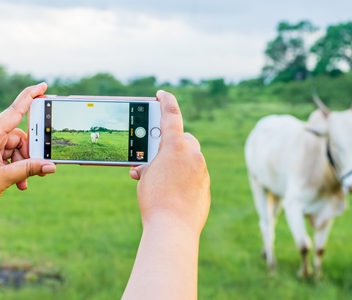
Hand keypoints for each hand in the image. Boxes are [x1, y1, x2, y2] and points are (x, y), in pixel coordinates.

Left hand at [0, 83, 55, 229]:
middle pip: (17, 137)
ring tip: (23, 183)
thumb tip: (50, 166)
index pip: (14, 111)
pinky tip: (15, 180)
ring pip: (11, 148)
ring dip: (20, 164)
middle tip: (39, 170)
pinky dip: (10, 165)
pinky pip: (2, 153)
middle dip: (28, 154)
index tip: (43, 86)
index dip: (30, 97)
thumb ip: (30, 168)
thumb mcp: (5, 177)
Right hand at [130, 90, 209, 233]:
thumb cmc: (155, 200)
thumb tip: (150, 170)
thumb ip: (151, 166)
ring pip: (189, 158)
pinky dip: (184, 178)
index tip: (162, 94)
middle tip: (156, 157)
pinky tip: (173, 192)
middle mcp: (193, 154)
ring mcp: (202, 170)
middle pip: (183, 139)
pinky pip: (194, 174)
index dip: (166, 102)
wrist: (173, 228)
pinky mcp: (206, 186)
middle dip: (171, 145)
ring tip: (161, 180)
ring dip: (176, 164)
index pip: (171, 115)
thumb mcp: (145, 178)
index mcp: (175, 146)